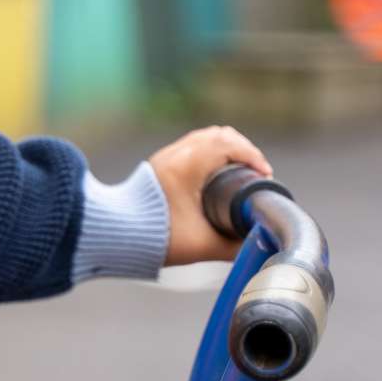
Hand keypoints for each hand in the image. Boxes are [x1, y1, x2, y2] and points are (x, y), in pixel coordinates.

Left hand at [148, 125, 272, 265]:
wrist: (116, 233)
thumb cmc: (155, 237)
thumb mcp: (202, 245)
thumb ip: (234, 245)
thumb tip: (258, 244)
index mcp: (187, 167)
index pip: (229, 144)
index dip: (253, 156)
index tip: (265, 175)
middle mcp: (176, 155)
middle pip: (219, 134)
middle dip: (244, 149)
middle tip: (257, 172)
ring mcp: (166, 156)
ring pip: (205, 137)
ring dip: (227, 148)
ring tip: (242, 171)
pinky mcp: (160, 164)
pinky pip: (193, 145)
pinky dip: (212, 152)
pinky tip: (219, 172)